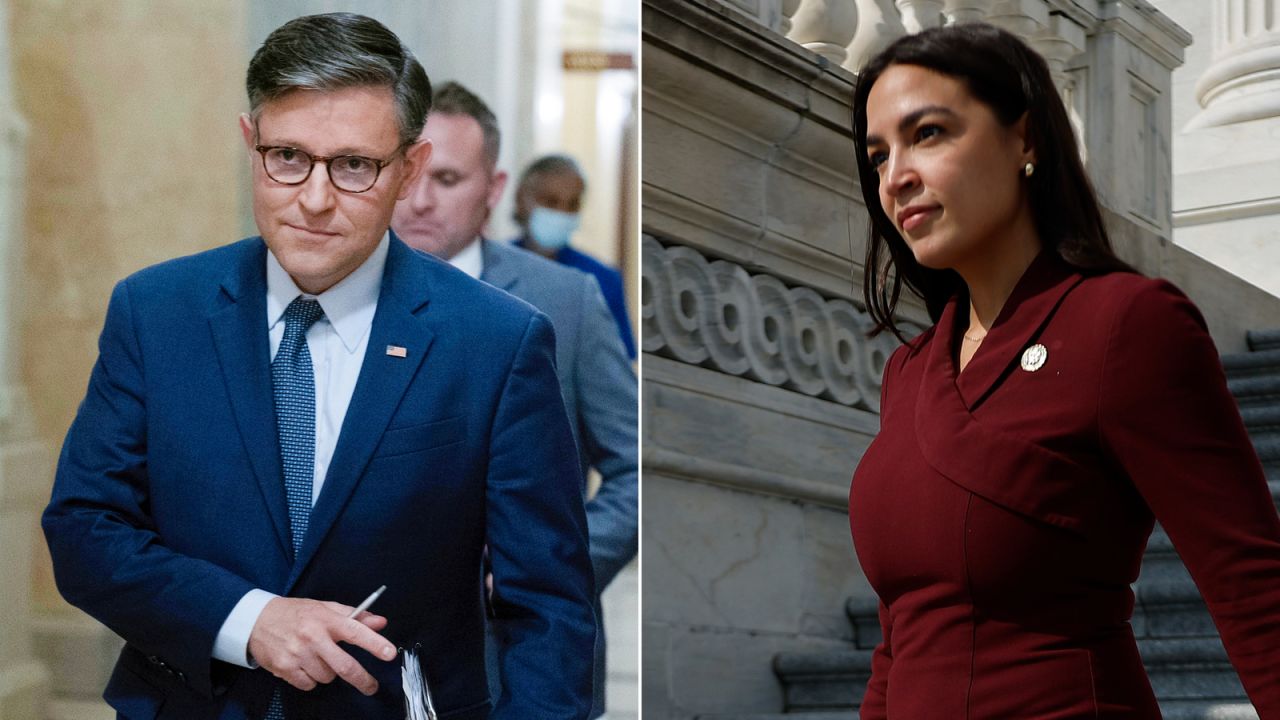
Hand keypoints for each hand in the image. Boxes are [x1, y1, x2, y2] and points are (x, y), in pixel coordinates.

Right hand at [248, 597, 396, 694]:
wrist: (256, 620)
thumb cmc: (295, 613)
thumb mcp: (325, 607)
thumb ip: (354, 615)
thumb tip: (380, 622)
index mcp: (325, 619)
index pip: (355, 631)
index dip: (374, 643)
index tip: (389, 653)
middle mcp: (312, 637)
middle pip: (344, 665)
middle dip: (362, 679)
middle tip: (371, 686)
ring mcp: (297, 654)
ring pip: (327, 677)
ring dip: (329, 672)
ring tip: (318, 657)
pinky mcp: (284, 668)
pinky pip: (309, 684)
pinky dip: (311, 679)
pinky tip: (304, 665)